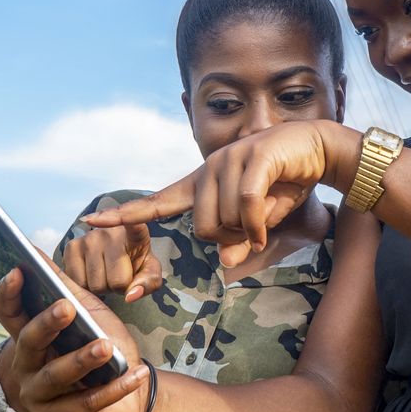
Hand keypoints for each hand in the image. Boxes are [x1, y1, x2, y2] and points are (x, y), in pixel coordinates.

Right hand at [0, 266, 150, 411]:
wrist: (132, 393)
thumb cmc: (103, 347)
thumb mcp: (88, 314)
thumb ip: (66, 288)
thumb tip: (38, 252)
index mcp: (29, 337)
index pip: (8, 314)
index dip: (9, 293)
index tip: (18, 270)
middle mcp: (26, 367)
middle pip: (29, 343)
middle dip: (47, 325)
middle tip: (67, 308)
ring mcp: (39, 397)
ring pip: (56, 376)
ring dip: (82, 360)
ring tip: (106, 346)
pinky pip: (86, 404)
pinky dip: (113, 388)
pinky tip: (135, 373)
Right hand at [62, 223, 161, 302]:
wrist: (115, 253)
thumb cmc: (135, 261)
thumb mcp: (151, 272)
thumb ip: (148, 283)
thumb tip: (130, 296)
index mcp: (135, 232)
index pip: (131, 225)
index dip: (120, 219)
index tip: (100, 218)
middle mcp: (109, 232)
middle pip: (115, 281)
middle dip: (117, 286)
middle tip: (118, 275)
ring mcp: (87, 238)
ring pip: (94, 285)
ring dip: (101, 288)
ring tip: (106, 273)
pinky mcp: (71, 247)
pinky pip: (76, 283)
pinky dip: (84, 286)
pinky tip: (91, 273)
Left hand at [84, 120, 357, 266]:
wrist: (318, 149)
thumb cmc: (286, 183)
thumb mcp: (260, 222)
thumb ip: (239, 241)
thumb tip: (224, 262)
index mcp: (204, 184)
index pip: (157, 202)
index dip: (125, 215)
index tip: (91, 222)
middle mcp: (210, 170)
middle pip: (202, 228)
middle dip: (230, 239)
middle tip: (253, 231)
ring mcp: (230, 161)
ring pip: (226, 219)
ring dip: (249, 231)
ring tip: (266, 217)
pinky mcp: (253, 158)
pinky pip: (245, 205)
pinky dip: (257, 224)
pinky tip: (266, 228)